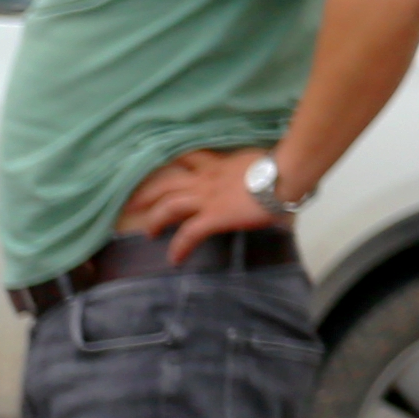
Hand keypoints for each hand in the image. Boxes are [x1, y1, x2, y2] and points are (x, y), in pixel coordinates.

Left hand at [126, 144, 280, 261]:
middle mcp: (206, 179)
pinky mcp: (213, 216)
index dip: (172, 164)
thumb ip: (247, 167)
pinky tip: (175, 258)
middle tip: (131, 203)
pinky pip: (188, 234)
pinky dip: (179, 247)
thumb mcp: (258, 160)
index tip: (160, 168)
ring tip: (149, 232)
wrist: (287, 173)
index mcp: (218, 164)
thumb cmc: (282, 166)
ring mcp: (207, 198)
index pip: (189, 158)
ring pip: (169, 206)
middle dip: (146, 193)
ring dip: (155, 220)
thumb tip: (257, 174)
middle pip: (166, 183)